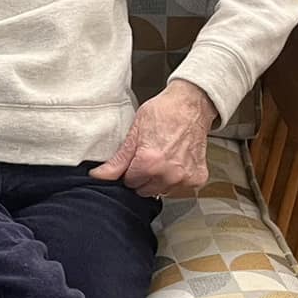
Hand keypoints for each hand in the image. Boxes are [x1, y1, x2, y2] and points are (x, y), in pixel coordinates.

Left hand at [89, 80, 216, 197]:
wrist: (191, 105)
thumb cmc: (163, 113)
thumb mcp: (134, 132)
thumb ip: (118, 160)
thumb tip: (99, 175)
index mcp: (150, 163)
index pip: (129, 183)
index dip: (130, 171)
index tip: (135, 159)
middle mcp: (169, 174)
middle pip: (145, 190)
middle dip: (143, 178)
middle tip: (150, 157)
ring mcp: (185, 178)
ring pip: (162, 191)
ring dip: (160, 180)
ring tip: (164, 158)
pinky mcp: (197, 178)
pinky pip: (180, 189)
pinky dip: (177, 179)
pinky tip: (176, 162)